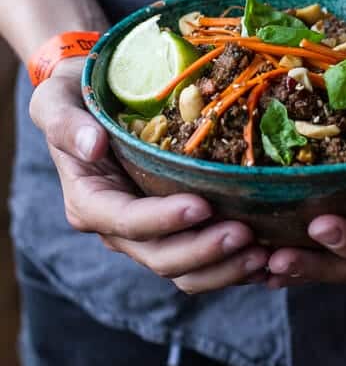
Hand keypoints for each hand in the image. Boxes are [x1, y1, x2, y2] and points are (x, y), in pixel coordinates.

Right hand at [29, 58, 268, 292]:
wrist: (93, 97)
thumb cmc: (74, 94)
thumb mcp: (56, 100)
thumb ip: (66, 124)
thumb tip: (93, 145)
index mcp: (89, 200)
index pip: (125, 221)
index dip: (164, 220)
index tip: (202, 205)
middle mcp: (118, 226)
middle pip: (160, 256)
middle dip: (204, 250)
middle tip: (247, 235)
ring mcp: (148, 233)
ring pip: (185, 270)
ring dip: (224, 268)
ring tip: (264, 254)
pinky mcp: (175, 230)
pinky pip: (203, 261)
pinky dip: (232, 265)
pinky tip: (268, 258)